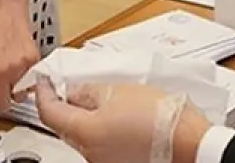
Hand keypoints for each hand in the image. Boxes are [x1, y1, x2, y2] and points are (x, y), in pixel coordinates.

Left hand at [0, 0, 40, 137]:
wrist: (6, 5)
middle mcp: (1, 71)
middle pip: (4, 104)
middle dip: (1, 101)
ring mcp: (18, 66)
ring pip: (18, 92)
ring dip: (14, 86)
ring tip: (9, 65)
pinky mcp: (32, 60)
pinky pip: (29, 77)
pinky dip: (24, 72)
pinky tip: (17, 56)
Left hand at [35, 81, 210, 162]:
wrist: (191, 146)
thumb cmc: (161, 120)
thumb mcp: (120, 91)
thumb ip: (89, 91)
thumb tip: (73, 91)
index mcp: (85, 133)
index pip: (48, 112)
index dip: (43, 92)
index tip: (43, 80)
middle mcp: (89, 154)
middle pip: (66, 126)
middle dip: (67, 103)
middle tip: (72, 84)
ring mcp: (104, 162)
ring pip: (86, 135)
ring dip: (89, 116)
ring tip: (107, 97)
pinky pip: (103, 144)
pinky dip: (105, 128)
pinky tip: (121, 115)